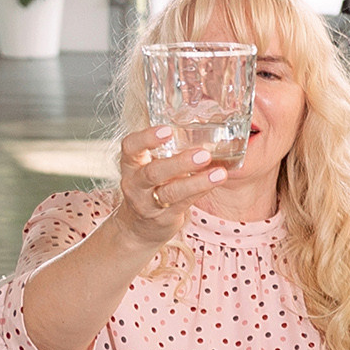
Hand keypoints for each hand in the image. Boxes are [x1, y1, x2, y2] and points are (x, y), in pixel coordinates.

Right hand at [110, 126, 226, 249]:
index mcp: (131, 163)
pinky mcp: (163, 218)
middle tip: (203, 154)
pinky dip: (201, 191)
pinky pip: (183, 203)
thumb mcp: (151, 164)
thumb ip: (168, 149)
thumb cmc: (150, 184)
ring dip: (197, 182)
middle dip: (179, 163)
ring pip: (170, 192)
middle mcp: (135, 183)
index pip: (130, 147)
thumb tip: (206, 124)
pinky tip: (216, 181)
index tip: (167, 130)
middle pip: (152, 173)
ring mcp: (147, 203)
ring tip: (219, 173)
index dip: (146, 138)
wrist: (138, 226)